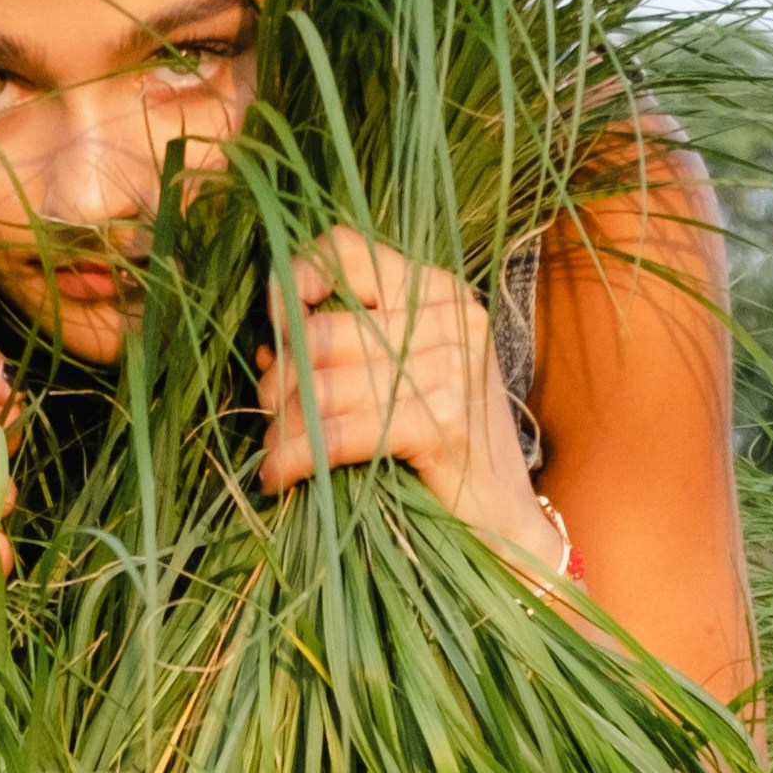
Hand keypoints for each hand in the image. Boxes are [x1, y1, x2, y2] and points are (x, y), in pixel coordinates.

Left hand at [257, 227, 561, 576]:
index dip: (294, 280)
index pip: (346, 250)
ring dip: (282, 426)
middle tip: (270, 414)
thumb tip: (266, 350)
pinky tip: (278, 477)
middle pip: (320, 329)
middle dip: (280, 379)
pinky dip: (294, 459)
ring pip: (321, 385)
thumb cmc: (444, 449)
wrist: (505, 523)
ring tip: (273, 451)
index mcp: (436, 290)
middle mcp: (447, 317)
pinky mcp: (439, 422)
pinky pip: (335, 434)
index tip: (274, 327)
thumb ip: (345, 351)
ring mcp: (449, 367)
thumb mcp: (401, 381)